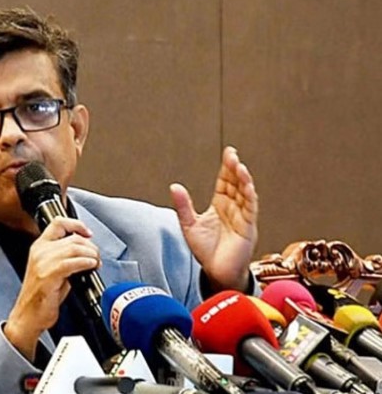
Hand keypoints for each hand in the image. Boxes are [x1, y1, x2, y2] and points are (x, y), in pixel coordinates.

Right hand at [4, 217, 99, 360]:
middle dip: (90, 246)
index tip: (88, 233)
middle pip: (72, 238)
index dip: (77, 224)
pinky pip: (72, 263)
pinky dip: (85, 263)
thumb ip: (65, 258)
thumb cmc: (41, 297)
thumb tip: (86, 253)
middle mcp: (40, 251)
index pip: (58, 223)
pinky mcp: (48, 275)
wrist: (28, 317)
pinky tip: (91, 267)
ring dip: (90, 255)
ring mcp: (42, 263)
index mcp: (39, 247)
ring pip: (74, 248)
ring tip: (95, 263)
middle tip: (96, 256)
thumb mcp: (53, 271)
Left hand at [169, 146, 257, 291]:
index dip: (227, 167)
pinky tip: (248, 186)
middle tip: (232, 156)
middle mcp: (233, 208)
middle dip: (235, 169)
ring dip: (243, 180)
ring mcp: (242, 217)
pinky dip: (250, 197)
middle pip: (236, 184)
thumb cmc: (206, 251)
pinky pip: (250, 209)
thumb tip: (174, 186)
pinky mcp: (248, 228)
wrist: (216, 273)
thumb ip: (183, 206)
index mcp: (220, 205)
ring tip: (239, 167)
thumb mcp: (189, 225)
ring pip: (245, 194)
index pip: (225, 182)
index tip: (228, 152)